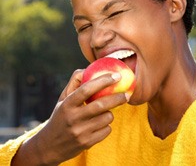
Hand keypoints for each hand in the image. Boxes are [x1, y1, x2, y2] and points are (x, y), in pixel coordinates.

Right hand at [12, 70, 127, 164]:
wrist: (50, 146)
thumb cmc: (60, 116)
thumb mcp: (63, 99)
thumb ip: (74, 82)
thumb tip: (88, 69)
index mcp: (67, 104)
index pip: (86, 89)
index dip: (103, 81)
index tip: (117, 76)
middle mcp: (73, 118)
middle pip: (101, 105)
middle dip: (117, 98)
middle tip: (126, 93)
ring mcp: (80, 132)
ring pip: (106, 118)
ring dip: (110, 113)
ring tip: (104, 112)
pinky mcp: (87, 143)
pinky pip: (106, 130)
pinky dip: (107, 125)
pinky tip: (98, 125)